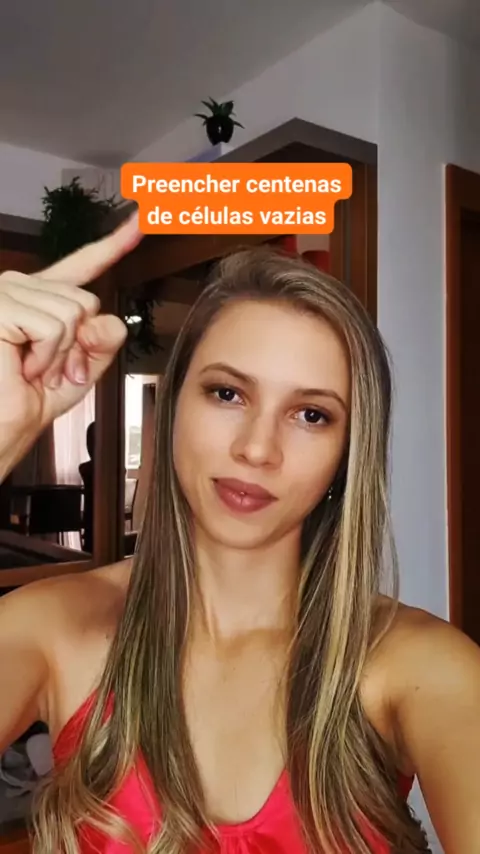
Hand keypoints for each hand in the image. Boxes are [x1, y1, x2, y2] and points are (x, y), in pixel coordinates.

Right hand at [0, 212, 142, 480]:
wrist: (0, 432)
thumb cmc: (24, 403)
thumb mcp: (80, 369)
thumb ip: (102, 339)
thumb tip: (105, 318)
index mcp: (39, 298)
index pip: (82, 265)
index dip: (113, 244)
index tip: (141, 221)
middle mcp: (20, 287)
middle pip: (86, 300)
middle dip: (77, 346)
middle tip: (49, 373)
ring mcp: (7, 292)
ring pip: (73, 313)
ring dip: (60, 355)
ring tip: (31, 372)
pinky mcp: (0, 305)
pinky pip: (54, 327)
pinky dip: (47, 356)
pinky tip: (21, 367)